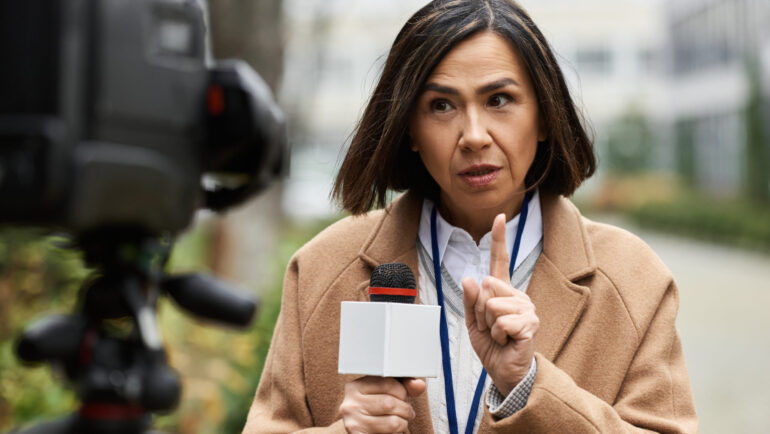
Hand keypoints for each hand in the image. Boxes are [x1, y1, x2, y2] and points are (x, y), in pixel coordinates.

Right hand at [339, 376, 425, 433]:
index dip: (402, 391)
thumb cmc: (376, 409)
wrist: (360, 430)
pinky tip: (392, 432)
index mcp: (355, 387)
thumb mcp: (387, 393)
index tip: (403, 397)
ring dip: (403, 424)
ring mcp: (353, 423)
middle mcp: (350, 404)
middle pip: (389, 403)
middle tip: (408, 413)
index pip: (388, 383)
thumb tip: (420, 385)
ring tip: (401, 423)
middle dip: (405, 409)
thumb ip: (404, 386)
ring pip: (392, 423)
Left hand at [462, 213, 538, 395]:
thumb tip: (470, 278)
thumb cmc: (492, 345)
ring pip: (492, 306)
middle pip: (486, 288)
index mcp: (502, 291)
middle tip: (489, 327)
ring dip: (488, 326)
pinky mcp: (531, 323)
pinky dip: (498, 336)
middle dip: (478, 311)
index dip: (499, 238)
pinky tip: (507, 341)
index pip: (500, 260)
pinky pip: (502, 322)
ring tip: (499, 335)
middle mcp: (517, 295)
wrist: (506, 371)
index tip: (499, 216)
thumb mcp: (473, 322)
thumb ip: (470, 300)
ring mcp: (526, 308)